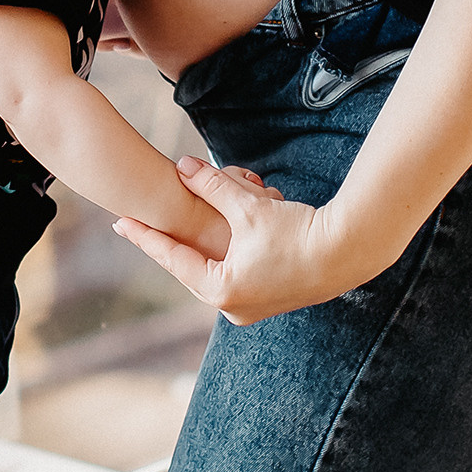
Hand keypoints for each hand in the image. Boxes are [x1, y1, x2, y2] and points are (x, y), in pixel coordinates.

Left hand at [114, 156, 353, 324]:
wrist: (351, 251)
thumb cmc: (299, 230)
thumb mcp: (248, 205)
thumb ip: (211, 184)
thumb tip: (181, 165)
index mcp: (222, 289)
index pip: (172, 258)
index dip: (145, 236)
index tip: (120, 223)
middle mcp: (233, 305)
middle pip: (194, 262)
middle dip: (181, 234)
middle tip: (139, 223)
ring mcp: (253, 306)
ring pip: (220, 261)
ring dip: (219, 234)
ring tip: (209, 212)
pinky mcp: (270, 297)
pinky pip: (240, 266)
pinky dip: (238, 242)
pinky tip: (237, 224)